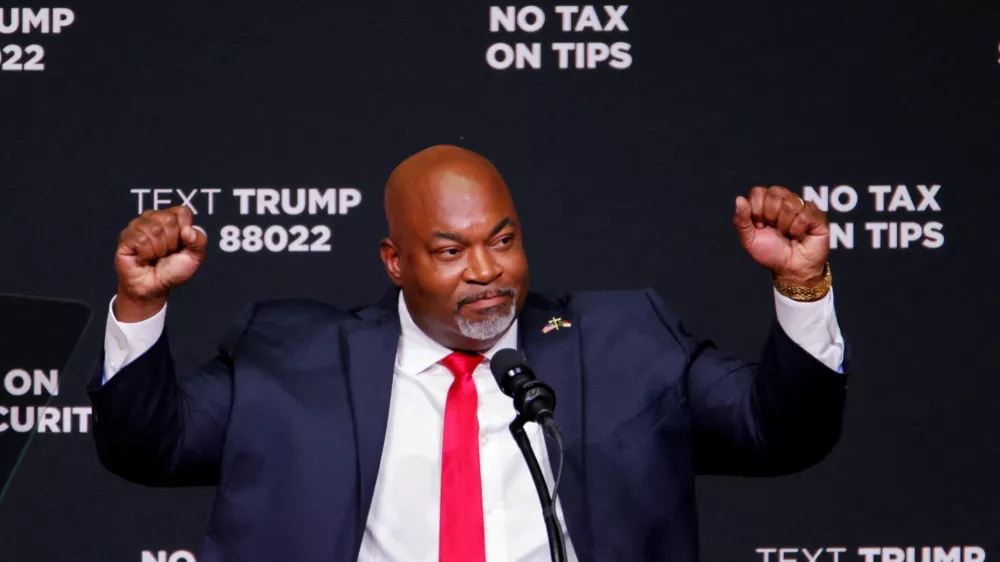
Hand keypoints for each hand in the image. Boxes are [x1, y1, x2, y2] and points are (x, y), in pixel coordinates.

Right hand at [114, 206, 206, 321]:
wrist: (154, 287)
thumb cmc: (173, 270)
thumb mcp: (194, 257)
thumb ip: (199, 241)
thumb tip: (188, 230)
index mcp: (172, 219)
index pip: (182, 212)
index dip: (185, 231)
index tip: (181, 245)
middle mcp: (154, 218)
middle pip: (168, 220)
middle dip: (172, 242)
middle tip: (166, 252)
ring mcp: (138, 225)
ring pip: (154, 230)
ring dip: (159, 250)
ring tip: (155, 255)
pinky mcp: (126, 237)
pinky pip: (140, 240)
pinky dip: (146, 254)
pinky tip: (144, 257)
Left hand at [733, 186, 828, 286]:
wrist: (790, 270)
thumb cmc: (771, 254)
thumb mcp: (749, 240)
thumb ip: (741, 220)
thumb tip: (739, 199)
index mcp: (766, 203)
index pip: (758, 192)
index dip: (757, 210)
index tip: (760, 226)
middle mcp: (784, 200)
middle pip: (775, 192)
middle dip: (771, 216)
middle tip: (776, 230)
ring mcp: (802, 206)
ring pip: (790, 204)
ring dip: (785, 226)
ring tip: (787, 234)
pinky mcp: (817, 215)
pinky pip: (804, 215)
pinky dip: (798, 231)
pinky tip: (799, 236)